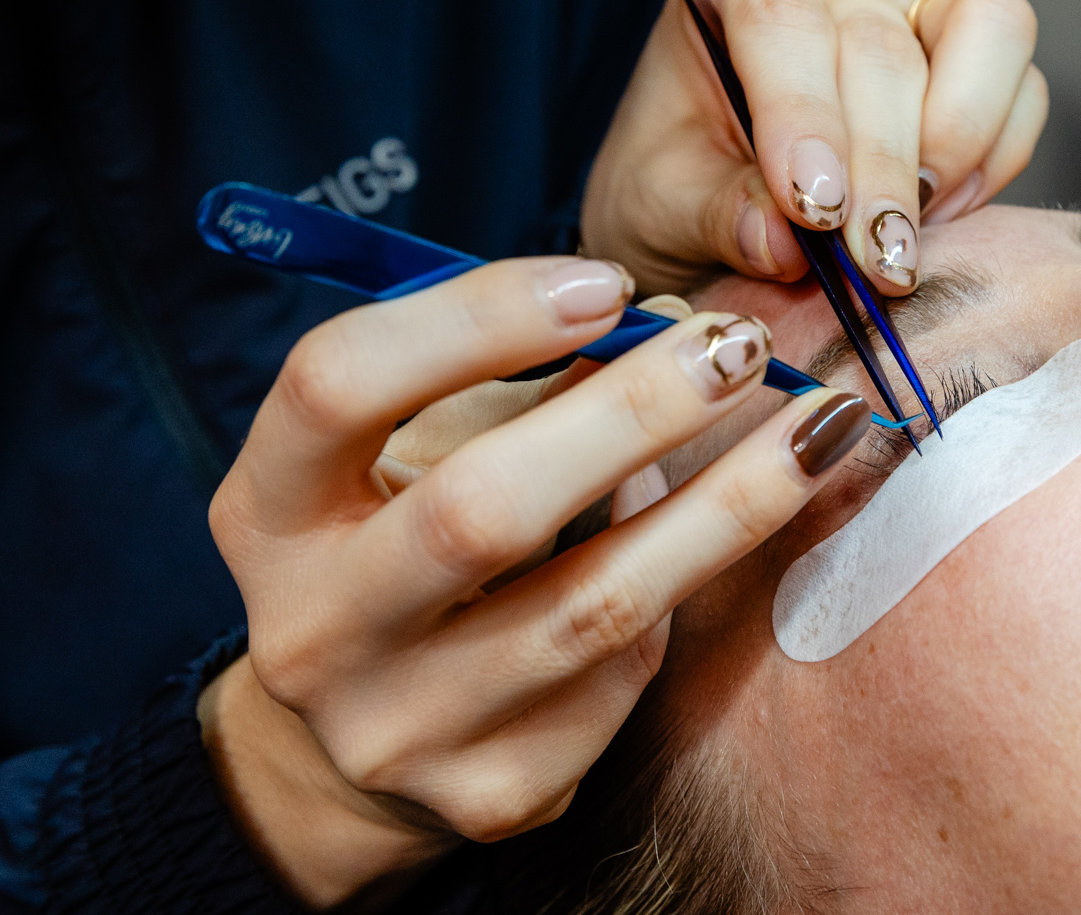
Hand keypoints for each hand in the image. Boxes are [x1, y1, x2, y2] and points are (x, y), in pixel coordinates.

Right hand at [199, 259, 869, 905]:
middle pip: (478, 511)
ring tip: (814, 428)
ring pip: (591, 608)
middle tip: (740, 346)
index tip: (611, 284)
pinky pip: (620, 679)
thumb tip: (667, 322)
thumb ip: (511, 383)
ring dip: (725, 507)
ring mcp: (397, 729)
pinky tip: (723, 537)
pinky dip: (679, 594)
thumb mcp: (414, 448)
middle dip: (633, 414)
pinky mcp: (488, 796)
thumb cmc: (405, 534)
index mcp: (266, 509)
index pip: (338, 384)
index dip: (477, 319)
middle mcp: (311, 632)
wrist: (366, 734)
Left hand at [582, 0, 1045, 293]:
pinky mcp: (972, 56)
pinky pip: (1022, 90)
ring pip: (985, 34)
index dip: (804, 115)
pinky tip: (938, 220)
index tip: (815, 209)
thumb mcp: (661, 204)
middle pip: (881, 45)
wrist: (702, 192)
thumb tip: (782, 242)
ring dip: (958, 146)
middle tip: (871, 263)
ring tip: (907, 235)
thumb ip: (717, 215)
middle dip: (882, 166)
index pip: (778, 19)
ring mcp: (912, 4)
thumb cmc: (671, 177)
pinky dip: (996, 160)